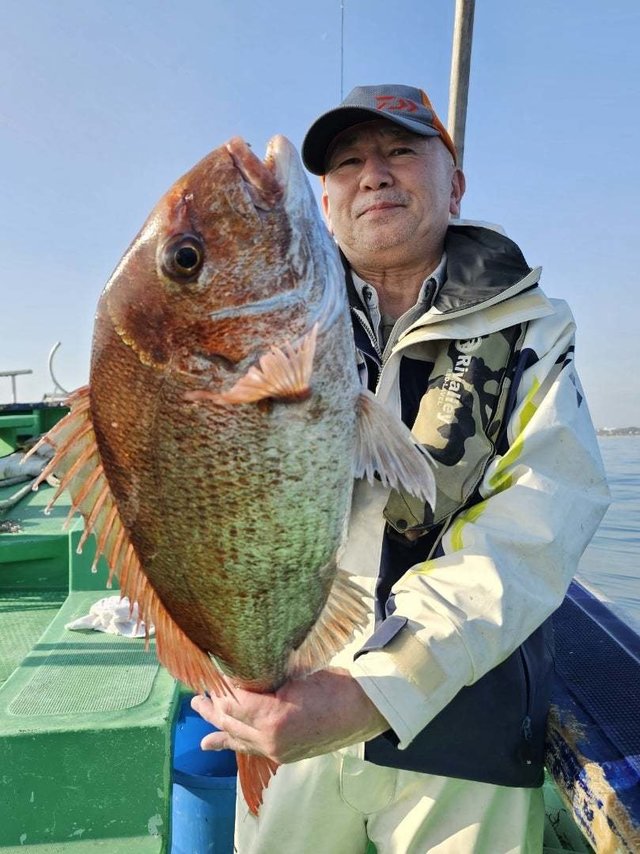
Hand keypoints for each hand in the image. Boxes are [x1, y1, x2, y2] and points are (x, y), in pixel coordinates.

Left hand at [190, 667, 388, 763]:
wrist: (363, 711)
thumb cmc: (335, 685)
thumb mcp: (298, 674)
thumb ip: (268, 676)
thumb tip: (243, 670)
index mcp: (274, 716)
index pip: (233, 702)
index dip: (221, 687)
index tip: (213, 672)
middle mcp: (270, 739)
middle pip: (231, 722)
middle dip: (212, 707)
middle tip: (198, 694)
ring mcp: (276, 751)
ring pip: (237, 738)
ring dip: (217, 724)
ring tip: (199, 711)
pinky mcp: (283, 756)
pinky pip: (251, 749)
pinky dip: (233, 742)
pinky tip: (215, 743)